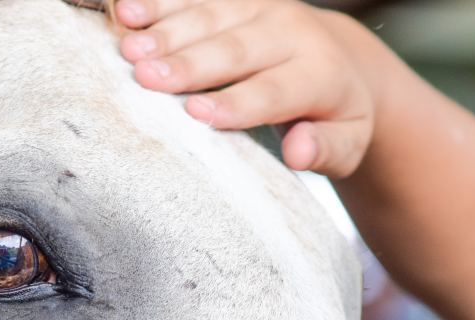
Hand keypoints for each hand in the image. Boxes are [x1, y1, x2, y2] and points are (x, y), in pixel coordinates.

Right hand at [114, 0, 385, 176]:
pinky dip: (159, 3)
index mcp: (320, 73)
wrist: (339, 57)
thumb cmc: (331, 113)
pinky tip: (127, 10)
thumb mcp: (346, 140)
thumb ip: (327, 148)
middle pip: (235, 49)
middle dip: (189, 64)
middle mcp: (291, 31)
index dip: (236, 101)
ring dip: (166, 31)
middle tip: (146, 77)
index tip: (196, 112)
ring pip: (210, 17)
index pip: (275, 90)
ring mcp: (260, 8)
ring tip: (129, 47)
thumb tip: (299, 151)